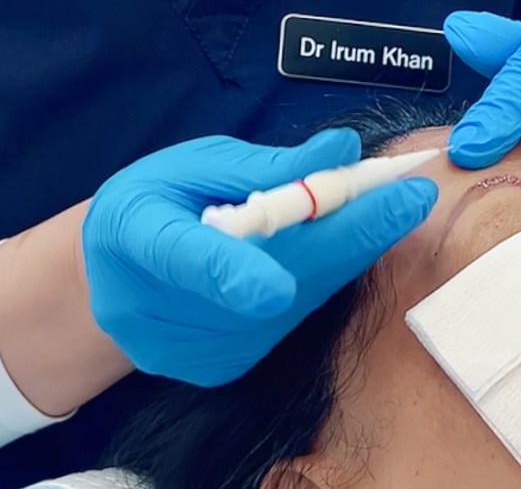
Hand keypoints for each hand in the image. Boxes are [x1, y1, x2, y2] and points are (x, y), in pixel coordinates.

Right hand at [82, 130, 436, 386]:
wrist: (111, 277)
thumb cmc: (155, 201)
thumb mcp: (194, 163)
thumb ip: (266, 165)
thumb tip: (342, 149)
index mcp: (135, 237)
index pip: (185, 260)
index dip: (232, 274)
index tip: (279, 286)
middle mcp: (154, 311)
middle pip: (263, 285)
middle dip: (347, 238)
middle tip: (409, 198)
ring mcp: (187, 351)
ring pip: (288, 306)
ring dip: (344, 255)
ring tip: (385, 208)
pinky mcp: (218, 370)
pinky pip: (286, 323)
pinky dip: (319, 280)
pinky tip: (340, 247)